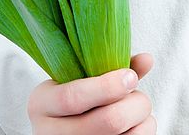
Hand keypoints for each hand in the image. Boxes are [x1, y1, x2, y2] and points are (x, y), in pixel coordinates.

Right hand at [27, 53, 155, 133]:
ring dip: (142, 122)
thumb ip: (110, 65)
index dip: (107, 87)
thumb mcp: (81, 77)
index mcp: (41, 103)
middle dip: (134, 105)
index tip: (130, 77)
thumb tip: (147, 59)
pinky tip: (138, 126)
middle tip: (140, 97)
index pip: (72, 98)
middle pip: (105, 122)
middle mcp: (48, 132)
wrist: (61, 128)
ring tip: (138, 111)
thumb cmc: (76, 96)